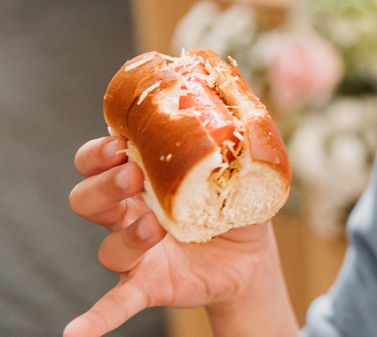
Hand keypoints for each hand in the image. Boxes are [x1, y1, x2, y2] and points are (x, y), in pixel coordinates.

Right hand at [66, 136, 291, 336]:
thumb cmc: (235, 201)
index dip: (99, 150)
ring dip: (125, 235)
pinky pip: (114, 303)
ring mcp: (136, 252)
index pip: (99, 159)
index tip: (121, 141)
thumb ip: (236, 142)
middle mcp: (129, 213)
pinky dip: (95, 318)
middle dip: (105, 183)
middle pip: (88, 198)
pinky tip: (76, 333)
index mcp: (142, 178)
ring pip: (107, 245)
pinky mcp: (148, 284)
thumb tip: (249, 110)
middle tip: (134, 173)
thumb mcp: (238, 169)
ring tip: (153, 226)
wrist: (252, 255)